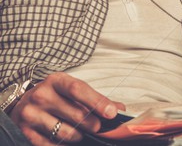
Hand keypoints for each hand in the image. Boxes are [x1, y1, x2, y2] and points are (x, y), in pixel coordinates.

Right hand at [9, 72, 123, 145]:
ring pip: (67, 133)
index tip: (112, 113)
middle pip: (77, 115)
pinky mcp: (25, 132)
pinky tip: (65, 139)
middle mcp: (41, 95)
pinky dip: (64, 145)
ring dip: (79, 136)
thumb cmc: (54, 95)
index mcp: (56, 81)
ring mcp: (31, 114)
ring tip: (80, 131)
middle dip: (93, 124)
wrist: (22, 103)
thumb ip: (95, 98)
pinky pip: (52, 145)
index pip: (79, 90)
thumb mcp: (71, 90)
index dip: (97, 102)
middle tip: (97, 126)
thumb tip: (120, 110)